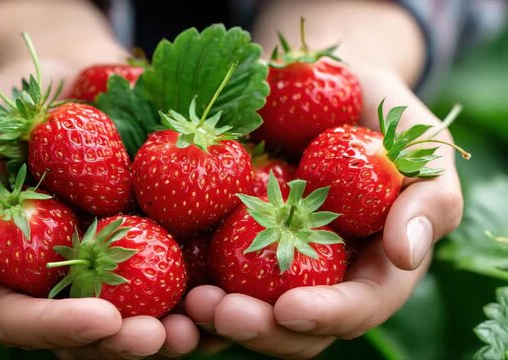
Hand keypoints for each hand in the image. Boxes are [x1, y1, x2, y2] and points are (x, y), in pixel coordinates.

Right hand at [0, 59, 199, 357]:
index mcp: (8, 272)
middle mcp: (59, 279)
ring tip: (198, 325)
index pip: (22, 320)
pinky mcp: (149, 241)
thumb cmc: (11, 111)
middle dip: (122, 343)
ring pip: (134, 316)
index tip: (102, 317)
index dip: (58, 328)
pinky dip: (197, 291)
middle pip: (86, 333)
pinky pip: (175, 276)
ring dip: (168, 331)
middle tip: (162, 337)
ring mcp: (108, 264)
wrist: (74, 77)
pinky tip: (221, 289)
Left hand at [184, 67, 463, 358]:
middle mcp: (319, 276)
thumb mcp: (420, 149)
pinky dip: (187, 280)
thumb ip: (427, 199)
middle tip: (221, 312)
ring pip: (246, 309)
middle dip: (259, 328)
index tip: (291, 308)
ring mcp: (271, 261)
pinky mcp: (231, 238)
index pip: (355, 308)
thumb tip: (406, 254)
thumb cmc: (383, 117)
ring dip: (216, 317)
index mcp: (371, 268)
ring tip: (190, 303)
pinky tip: (163, 270)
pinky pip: (208, 269)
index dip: (326, 316)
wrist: (325, 85)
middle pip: (293, 327)